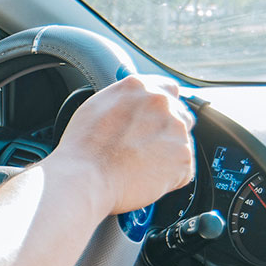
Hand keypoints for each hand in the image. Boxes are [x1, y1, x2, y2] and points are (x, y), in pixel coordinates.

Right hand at [51, 75, 195, 214]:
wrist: (85, 179)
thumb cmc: (82, 149)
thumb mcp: (94, 107)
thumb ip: (122, 100)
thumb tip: (132, 104)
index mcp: (138, 87)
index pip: (168, 88)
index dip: (161, 107)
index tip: (155, 118)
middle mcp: (161, 103)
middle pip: (180, 114)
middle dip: (166, 131)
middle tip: (143, 148)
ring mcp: (176, 129)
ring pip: (181, 143)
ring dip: (166, 154)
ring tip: (138, 166)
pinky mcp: (184, 157)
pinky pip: (182, 169)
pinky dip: (169, 177)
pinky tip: (144, 177)